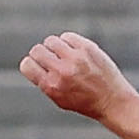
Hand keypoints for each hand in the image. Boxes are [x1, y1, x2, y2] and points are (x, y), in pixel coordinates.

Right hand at [17, 31, 138, 120]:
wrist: (112, 101)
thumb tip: (33, 62)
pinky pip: (67, 36)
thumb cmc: (84, 102)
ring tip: (63, 56)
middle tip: (51, 61)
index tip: (38, 67)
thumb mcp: (59, 99)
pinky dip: (68, 42)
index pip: (27, 65)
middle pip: (37, 50)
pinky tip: (75, 52)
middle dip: (41, 55)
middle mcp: (62, 71)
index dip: (30, 65)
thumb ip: (44, 82)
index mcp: (51, 86)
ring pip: (51, 41)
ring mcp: (75, 58)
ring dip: (54, 47)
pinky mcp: (87, 48)